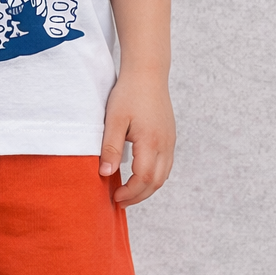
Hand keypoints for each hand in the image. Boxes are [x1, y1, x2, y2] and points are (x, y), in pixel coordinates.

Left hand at [99, 71, 174, 205]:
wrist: (148, 73)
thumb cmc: (129, 93)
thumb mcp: (113, 120)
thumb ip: (110, 148)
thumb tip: (105, 173)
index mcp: (151, 142)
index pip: (143, 179)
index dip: (129, 193)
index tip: (114, 197)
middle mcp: (165, 145)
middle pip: (156, 182)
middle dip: (138, 196)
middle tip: (120, 201)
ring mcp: (170, 141)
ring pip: (163, 176)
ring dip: (146, 188)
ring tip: (128, 192)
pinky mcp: (170, 137)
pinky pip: (166, 165)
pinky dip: (153, 176)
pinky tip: (139, 175)